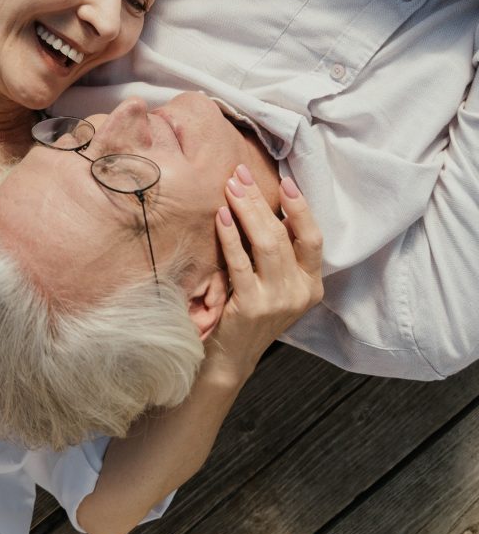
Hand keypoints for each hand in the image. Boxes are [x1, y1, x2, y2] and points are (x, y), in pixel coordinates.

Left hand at [207, 166, 323, 383]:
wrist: (230, 360)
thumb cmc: (247, 315)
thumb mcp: (273, 285)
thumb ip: (277, 254)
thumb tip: (265, 206)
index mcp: (311, 285)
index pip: (314, 239)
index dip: (301, 208)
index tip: (285, 180)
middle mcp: (300, 292)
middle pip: (285, 235)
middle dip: (261, 200)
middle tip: (240, 174)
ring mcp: (278, 300)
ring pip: (267, 244)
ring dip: (247, 211)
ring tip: (230, 187)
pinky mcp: (252, 306)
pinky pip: (240, 263)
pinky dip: (230, 236)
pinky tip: (220, 217)